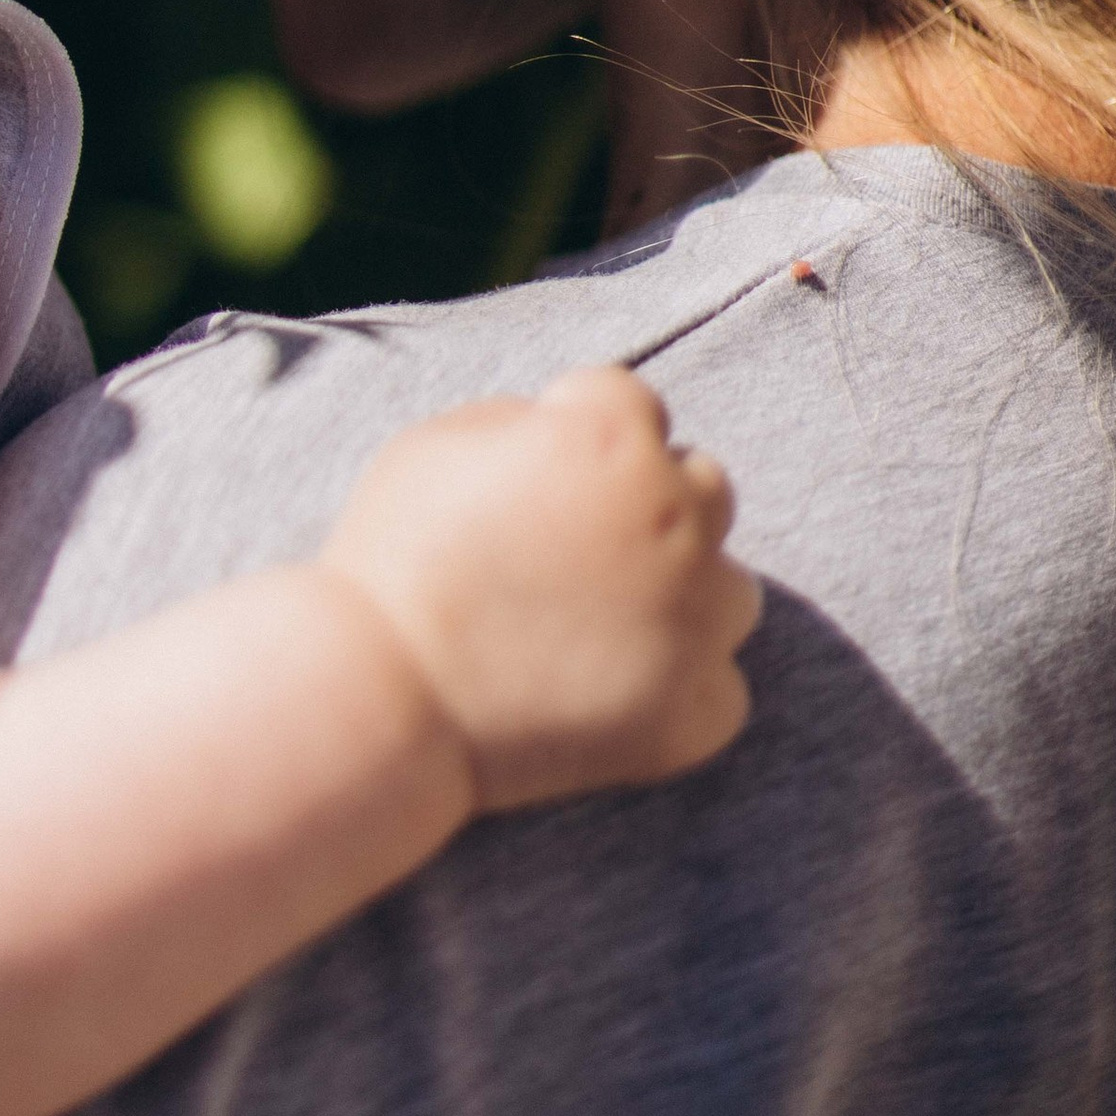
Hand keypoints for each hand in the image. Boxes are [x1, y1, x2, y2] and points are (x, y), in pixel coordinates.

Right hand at [318, 365, 761, 814]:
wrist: (385, 694)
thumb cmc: (397, 554)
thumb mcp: (441, 440)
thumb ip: (531, 421)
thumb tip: (575, 434)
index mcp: (614, 435)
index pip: (633, 406)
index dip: (577, 435)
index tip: (535, 479)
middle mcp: (677, 516)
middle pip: (701, 486)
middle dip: (646, 506)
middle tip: (572, 551)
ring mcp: (697, 619)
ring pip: (730, 588)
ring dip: (681, 595)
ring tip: (597, 624)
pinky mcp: (699, 710)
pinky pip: (719, 686)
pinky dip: (676, 687)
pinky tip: (605, 689)